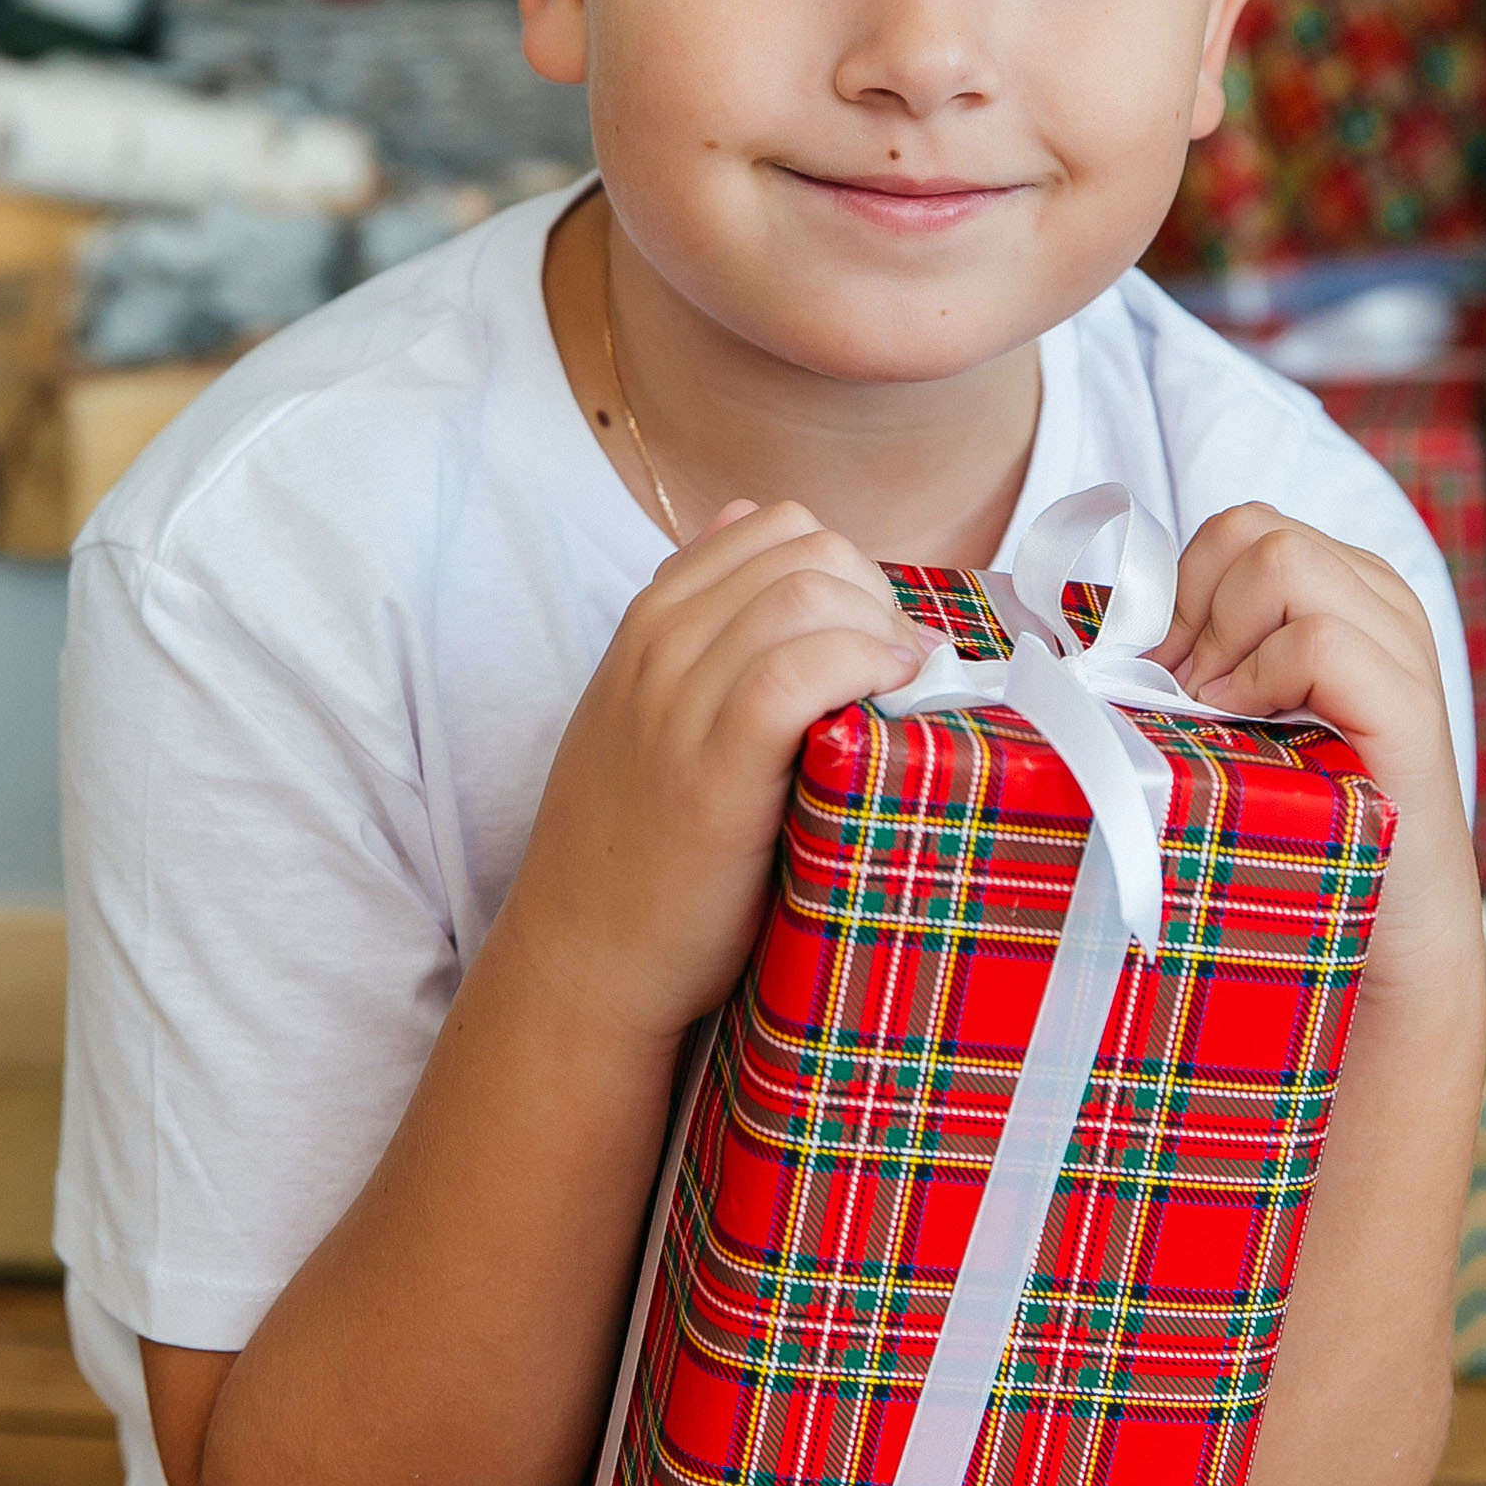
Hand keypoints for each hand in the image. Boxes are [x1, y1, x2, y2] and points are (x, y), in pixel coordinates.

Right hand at [501, 501, 928, 1047]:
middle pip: (805, 552)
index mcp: (646, 624)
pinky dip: (864, 667)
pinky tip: (890, 704)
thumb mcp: (645, 709)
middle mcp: (656, 647)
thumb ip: (697, 625)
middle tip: (900, 670)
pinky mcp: (713, 770)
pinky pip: (800, 671)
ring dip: (882, 631)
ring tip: (903, 693)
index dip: (846, 567)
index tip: (875, 633)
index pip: (772, 525)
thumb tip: (757, 530)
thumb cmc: (636, 848)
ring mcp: (677, 704)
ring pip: (807, 595)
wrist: (582, 960)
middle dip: (876, 595)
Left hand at [1152, 505, 1479, 987]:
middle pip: (1251, 531)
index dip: (1179, 590)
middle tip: (1183, 695)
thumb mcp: (1237, 716)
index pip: (1237, 528)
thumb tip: (1095, 633)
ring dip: (1221, 641)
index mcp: (1342, 587)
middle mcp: (1379, 599)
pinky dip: (1261, 678)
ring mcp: (1401, 645)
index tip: (1161, 670)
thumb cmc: (1299, 818)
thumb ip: (1199, 656)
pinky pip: (1317, 638)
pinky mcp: (1411, 704)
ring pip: (1281, 562)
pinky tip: (1247, 728)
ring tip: (1216, 714)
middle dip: (1192, 609)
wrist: (1390, 925)